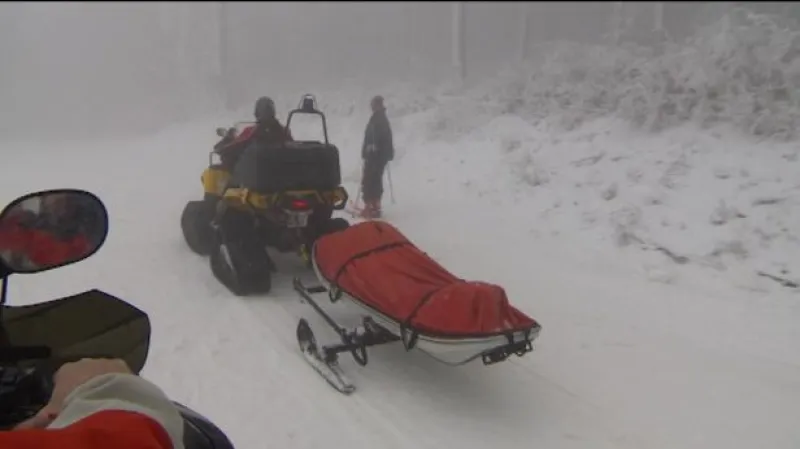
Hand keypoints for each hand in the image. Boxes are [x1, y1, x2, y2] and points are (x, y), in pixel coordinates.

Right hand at [14, 358, 131, 429]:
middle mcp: (87, 361)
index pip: (61, 378)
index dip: (64, 392)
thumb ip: (37, 420)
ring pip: (105, 373)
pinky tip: (123, 400)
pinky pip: (123, 377)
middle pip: (85, 374)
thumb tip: (22, 429)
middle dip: (86, 386)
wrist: (107, 400)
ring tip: (108, 403)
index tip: (67, 404)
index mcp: (65, 370)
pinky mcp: (129, 368)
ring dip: (106, 384)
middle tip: (89, 404)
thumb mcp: (51, 416)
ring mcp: (109, 362)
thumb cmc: (72, 406)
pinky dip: (122, 387)